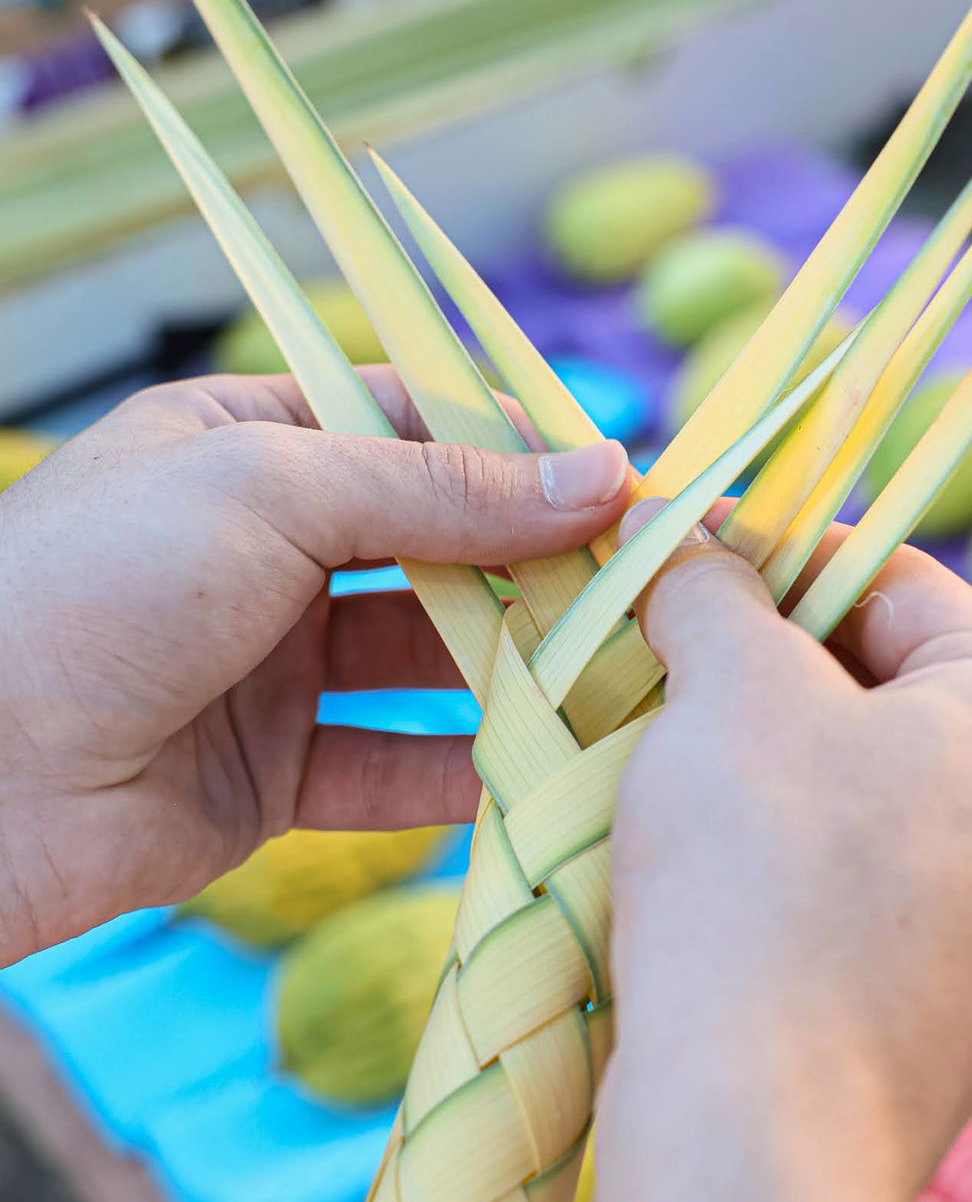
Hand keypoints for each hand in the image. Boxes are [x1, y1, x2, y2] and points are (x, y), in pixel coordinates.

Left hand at [0, 371, 629, 963]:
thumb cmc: (92, 590)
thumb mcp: (271, 489)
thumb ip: (441, 487)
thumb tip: (603, 473)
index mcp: (245, 442)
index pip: (413, 422)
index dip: (522, 448)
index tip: (629, 481)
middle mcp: (262, 549)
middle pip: (436, 544)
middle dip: (538, 564)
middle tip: (648, 587)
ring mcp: (267, 666)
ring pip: (424, 660)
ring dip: (517, 670)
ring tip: (621, 677)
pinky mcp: (268, 778)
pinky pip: (390, 769)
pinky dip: (465, 775)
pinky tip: (546, 772)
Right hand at [609, 519, 971, 1197]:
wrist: (764, 1141)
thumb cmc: (763, 879)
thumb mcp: (731, 688)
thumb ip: (716, 592)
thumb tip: (693, 552)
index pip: (899, 581)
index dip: (773, 559)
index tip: (675, 566)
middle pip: (894, 692)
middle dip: (770, 676)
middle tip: (658, 675)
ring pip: (876, 800)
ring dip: (774, 773)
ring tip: (667, 781)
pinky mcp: (958, 1019)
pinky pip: (870, 898)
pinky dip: (791, 872)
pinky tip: (708, 889)